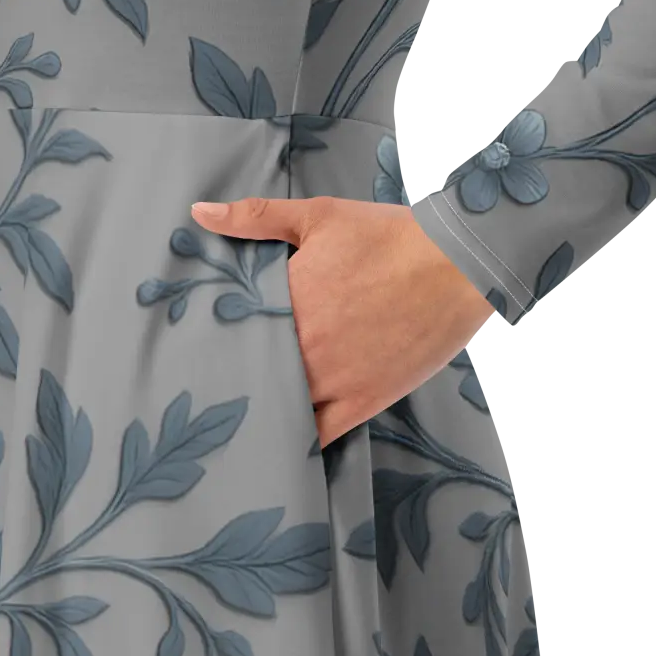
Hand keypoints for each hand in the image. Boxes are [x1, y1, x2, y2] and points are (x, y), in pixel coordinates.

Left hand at [191, 196, 493, 447]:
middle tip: (220, 383)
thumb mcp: (320, 216)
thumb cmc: (390, 238)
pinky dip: (299, 440)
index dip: (217, 343)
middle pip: (251, 376)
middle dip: (237, 378)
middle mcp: (302, 348)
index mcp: (285, 303)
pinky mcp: (363, 402)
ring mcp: (332, 381)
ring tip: (248, 412)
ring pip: (280, 409)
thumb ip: (256, 217)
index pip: (231, 334)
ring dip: (264, 410)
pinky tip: (285, 440)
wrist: (456, 266)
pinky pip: (319, 435)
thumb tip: (199, 214)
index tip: (204, 346)